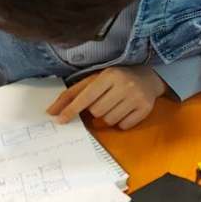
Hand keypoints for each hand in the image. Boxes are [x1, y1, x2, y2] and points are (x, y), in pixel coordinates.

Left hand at [47, 66, 166, 129]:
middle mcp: (124, 85)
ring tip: (115, 105)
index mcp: (110, 75)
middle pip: (97, 111)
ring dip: (107, 116)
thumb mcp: (95, 79)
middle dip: (95, 110)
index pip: (86, 96)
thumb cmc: (116, 79)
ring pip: (109, 120)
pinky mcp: (145, 109)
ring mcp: (136, 98)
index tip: (59, 120)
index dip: (71, 109)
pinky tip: (125, 110)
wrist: (148, 77)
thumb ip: (73, 94)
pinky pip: (123, 126)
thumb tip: (51, 111)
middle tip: (104, 101)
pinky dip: (120, 122)